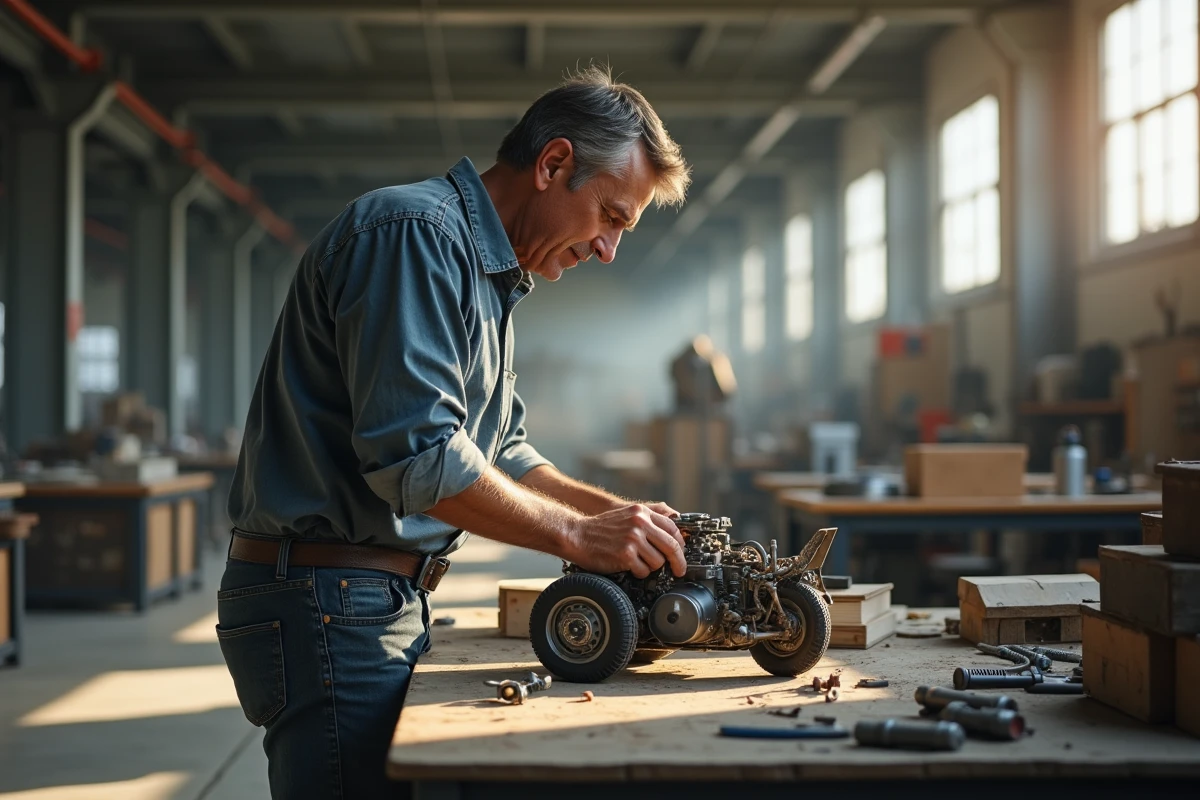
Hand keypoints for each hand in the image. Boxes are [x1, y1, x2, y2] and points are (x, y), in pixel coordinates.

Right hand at [565, 504, 685, 577]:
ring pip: (658, 562)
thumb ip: (647, 519)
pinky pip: (643, 571)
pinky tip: (628, 567)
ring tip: (637, 563)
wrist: (577, 535)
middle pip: (671, 546)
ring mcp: (633, 539)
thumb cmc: (600, 528)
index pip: (673, 528)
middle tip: (679, 571)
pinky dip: (638, 572)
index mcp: (642, 512)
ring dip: (650, 567)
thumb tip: (673, 531)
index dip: (680, 544)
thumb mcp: (626, 514)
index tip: (681, 553)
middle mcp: (640, 523)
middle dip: (678, 562)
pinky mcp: (626, 555)